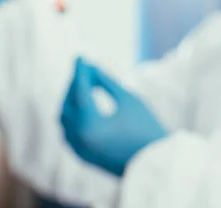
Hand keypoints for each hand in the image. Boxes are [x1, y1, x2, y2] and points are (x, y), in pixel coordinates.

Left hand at [61, 58, 166, 176]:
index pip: (79, 90)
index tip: (80, 57)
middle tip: (84, 70)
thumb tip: (91, 68)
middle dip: (74, 85)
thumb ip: (107, 83)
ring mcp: (79, 150)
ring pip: (64, 119)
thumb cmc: (147, 128)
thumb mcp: (129, 100)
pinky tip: (81, 107)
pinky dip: (72, 117)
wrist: (156, 163)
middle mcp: (79, 138)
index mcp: (90, 124)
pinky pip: (68, 133)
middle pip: (67, 104)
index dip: (80, 71)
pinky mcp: (83, 157)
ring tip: (83, 86)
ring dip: (70, 101)